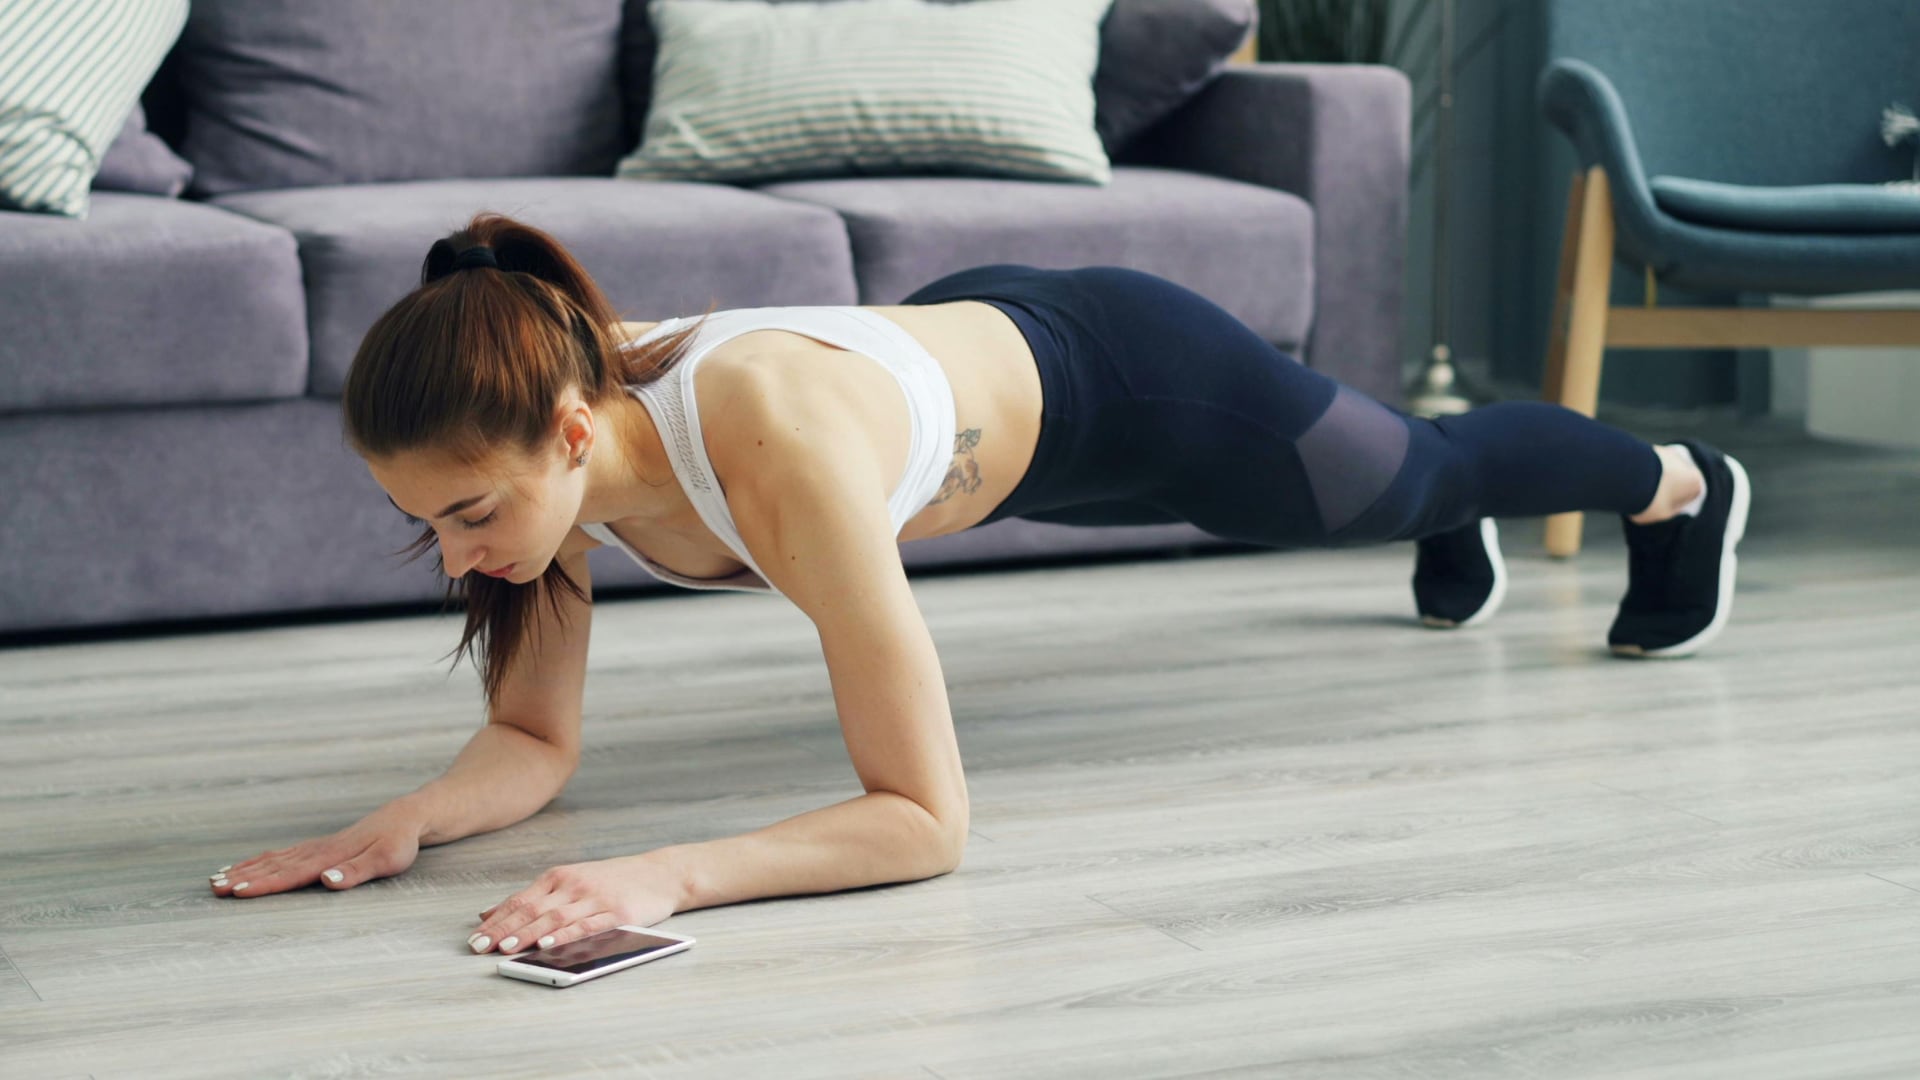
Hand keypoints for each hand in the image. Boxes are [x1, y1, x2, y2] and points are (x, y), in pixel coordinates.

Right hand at [210, 801, 424, 898]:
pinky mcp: (318, 847)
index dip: (264, 884)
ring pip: (273, 860)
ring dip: (245, 870)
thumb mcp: (386, 860)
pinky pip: (281, 855)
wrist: (406, 816)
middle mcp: (317, 851)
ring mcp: (315, 848)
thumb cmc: (398, 842)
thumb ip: (355, 871)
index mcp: (330, 857)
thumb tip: (326, 882)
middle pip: (274, 866)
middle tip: (213, 889)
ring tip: (216, 880)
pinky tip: (246, 866)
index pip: (291, 874)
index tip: (236, 892)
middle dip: (242, 878)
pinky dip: (260, 861)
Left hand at [469, 854, 679, 954]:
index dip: (496, 920)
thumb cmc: (613, 880)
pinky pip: (586, 926)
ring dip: (528, 934)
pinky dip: (564, 936)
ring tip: (506, 948)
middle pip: (532, 909)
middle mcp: (574, 885)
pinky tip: (549, 944)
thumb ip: (534, 896)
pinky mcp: (617, 914)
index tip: (474, 938)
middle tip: (480, 947)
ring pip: (554, 918)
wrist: (660, 873)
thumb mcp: (571, 880)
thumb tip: (489, 912)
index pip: (520, 899)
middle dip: (503, 929)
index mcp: (559, 877)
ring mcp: (595, 899)